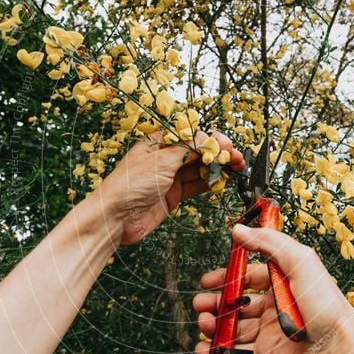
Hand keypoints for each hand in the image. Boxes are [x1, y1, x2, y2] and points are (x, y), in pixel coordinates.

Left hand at [95, 130, 244, 245]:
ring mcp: (169, 177)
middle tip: (238, 158)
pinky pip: (196, 185)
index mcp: (157, 142)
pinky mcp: (172, 195)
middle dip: (219, 153)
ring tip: (237, 168)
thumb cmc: (130, 185)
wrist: (115, 218)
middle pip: (197, 151)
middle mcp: (164, 158)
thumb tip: (208, 140)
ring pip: (199, 168)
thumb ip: (187, 149)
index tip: (226, 146)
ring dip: (218, 167)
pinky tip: (223, 180)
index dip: (210, 139)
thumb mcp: (160, 160)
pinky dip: (211, 182)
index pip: (190, 135)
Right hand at [194, 224, 353, 353]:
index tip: (208, 280)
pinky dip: (217, 352)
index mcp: (284, 282)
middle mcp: (275, 306)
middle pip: (238, 301)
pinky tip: (203, 348)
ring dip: (214, 324)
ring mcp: (270, 331)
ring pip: (234, 326)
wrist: (337, 352)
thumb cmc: (326, 306)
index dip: (227, 276)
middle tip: (200, 304)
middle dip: (215, 301)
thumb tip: (239, 229)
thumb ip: (269, 243)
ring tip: (203, 323)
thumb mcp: (301, 262)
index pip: (250, 276)